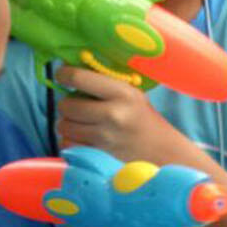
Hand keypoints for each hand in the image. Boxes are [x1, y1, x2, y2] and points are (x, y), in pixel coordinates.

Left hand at [54, 67, 185, 160]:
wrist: (163, 152)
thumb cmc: (142, 118)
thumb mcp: (131, 93)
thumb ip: (103, 83)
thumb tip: (68, 71)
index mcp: (121, 93)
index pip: (78, 78)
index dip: (64, 74)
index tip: (63, 75)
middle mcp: (112, 115)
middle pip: (66, 105)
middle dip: (67, 104)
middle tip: (77, 105)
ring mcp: (105, 138)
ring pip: (63, 126)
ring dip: (68, 124)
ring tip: (82, 123)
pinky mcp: (99, 156)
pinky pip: (67, 145)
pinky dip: (71, 141)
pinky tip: (84, 138)